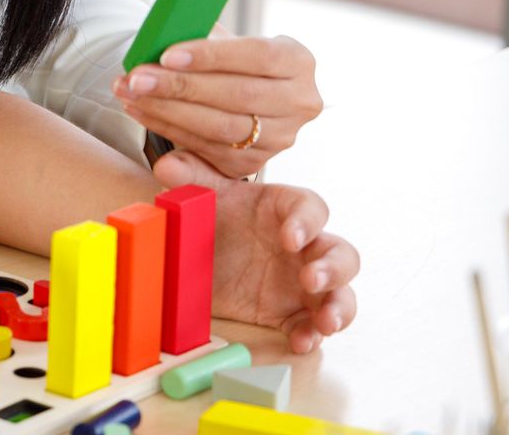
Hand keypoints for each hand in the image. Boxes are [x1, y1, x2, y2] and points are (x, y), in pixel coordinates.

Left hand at [112, 32, 321, 177]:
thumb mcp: (224, 38)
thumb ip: (201, 35)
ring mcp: (280, 139)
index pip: (258, 55)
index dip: (212, 56)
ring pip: (220, 128)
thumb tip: (165, 34)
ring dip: (167, 111)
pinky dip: (168, 129)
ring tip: (130, 92)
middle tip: (137, 77)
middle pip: (237, 95)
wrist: (241, 91)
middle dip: (180, 87)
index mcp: (299, 61)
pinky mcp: (253, 164)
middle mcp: (300, 103)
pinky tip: (140, 111)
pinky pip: (206, 149)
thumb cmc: (228, 57)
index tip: (167, 54)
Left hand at [151, 151, 358, 353]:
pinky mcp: (290, 313)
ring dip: (339, 307)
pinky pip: (311, 325)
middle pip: (341, 254)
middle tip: (310, 279)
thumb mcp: (203, 196)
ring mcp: (303, 283)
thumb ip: (191, 178)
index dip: (306, 222)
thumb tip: (167, 165)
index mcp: (287, 210)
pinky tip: (299, 343)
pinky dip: (311, 335)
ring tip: (325, 321)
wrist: (199, 254)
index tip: (288, 237)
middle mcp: (305, 247)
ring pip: (340, 292)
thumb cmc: (215, 216)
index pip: (311, 209)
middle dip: (333, 268)